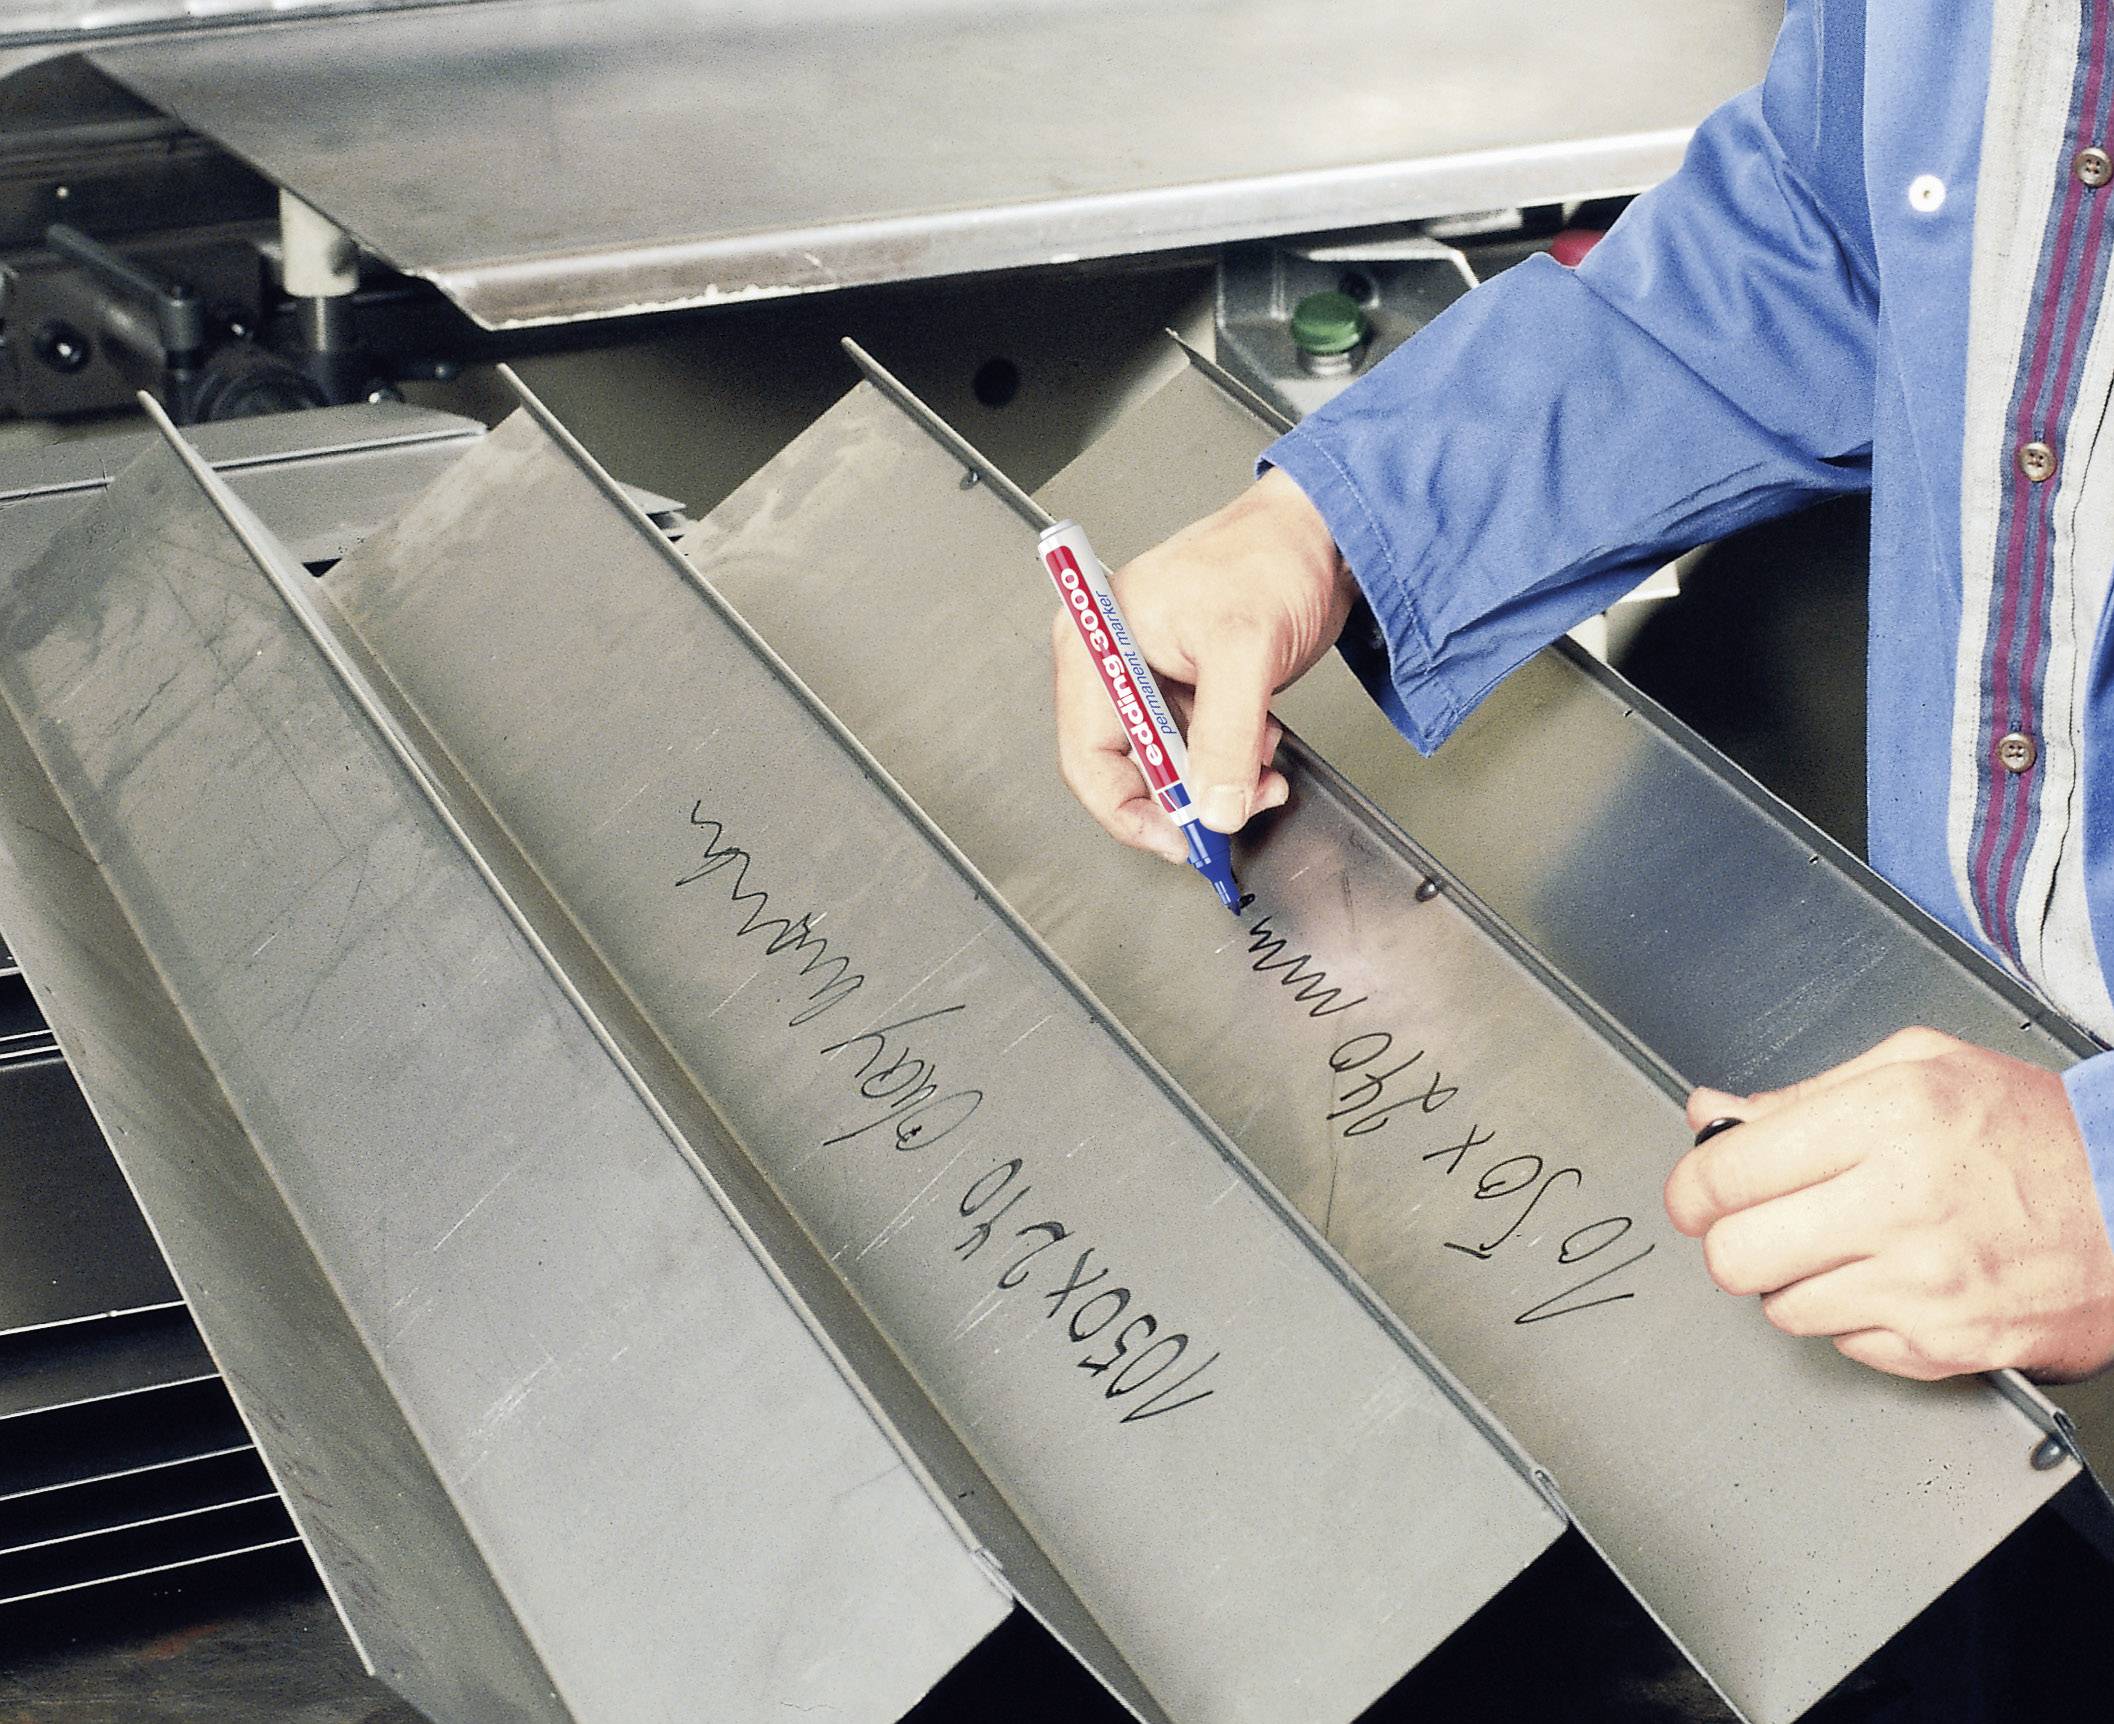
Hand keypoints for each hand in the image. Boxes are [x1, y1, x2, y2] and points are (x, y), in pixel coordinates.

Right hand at [1051, 469, 1357, 861]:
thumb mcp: (1244, 650)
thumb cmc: (1268, 555)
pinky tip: (1263, 742)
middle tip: (1233, 807)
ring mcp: (1151, 680)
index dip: (1129, 810)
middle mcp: (1115, 666)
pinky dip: (1234, 762)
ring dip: (1220, 781)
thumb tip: (1213, 806)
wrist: (1323, 533)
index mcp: (1099, 644)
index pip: (1089, 757)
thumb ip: (1225, 737)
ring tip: (1262, 764)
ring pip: (1171, 767)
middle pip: (1128, 770)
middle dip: (1187, 795)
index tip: (1178, 838)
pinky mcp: (1190, 690)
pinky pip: (1201, 751)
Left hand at [1664, 1028, 2113, 1380]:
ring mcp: (1923, 1286)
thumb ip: (1802, 1094)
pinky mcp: (1945, 1346)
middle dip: (1729, 1239)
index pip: (1728, 1172)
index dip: (1693, 1187)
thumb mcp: (1920, 1068)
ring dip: (1791, 1280)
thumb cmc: (2041, 1133)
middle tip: (1753, 1224)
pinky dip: (1850, 1318)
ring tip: (1840, 1246)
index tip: (1696, 1192)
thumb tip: (1713, 1112)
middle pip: (1735, 1254)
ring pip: (1780, 1308)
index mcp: (1886, 1122)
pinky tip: (1888, 1280)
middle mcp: (1900, 1207)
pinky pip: (1844, 1344)